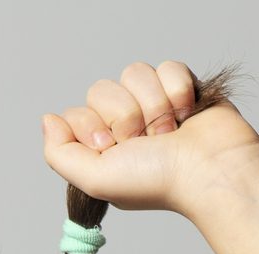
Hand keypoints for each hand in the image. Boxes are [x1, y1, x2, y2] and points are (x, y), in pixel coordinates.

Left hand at [39, 61, 258, 215]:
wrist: (210, 170)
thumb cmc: (157, 182)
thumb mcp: (94, 179)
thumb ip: (59, 154)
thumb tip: (48, 120)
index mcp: (104, 147)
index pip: (77, 112)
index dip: (92, 126)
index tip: (112, 147)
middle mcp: (126, 125)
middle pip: (102, 89)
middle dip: (124, 116)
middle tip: (144, 142)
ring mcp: (154, 105)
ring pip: (134, 73)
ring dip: (153, 104)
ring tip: (169, 131)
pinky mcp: (183, 88)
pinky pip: (167, 66)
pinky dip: (177, 90)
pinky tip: (187, 114)